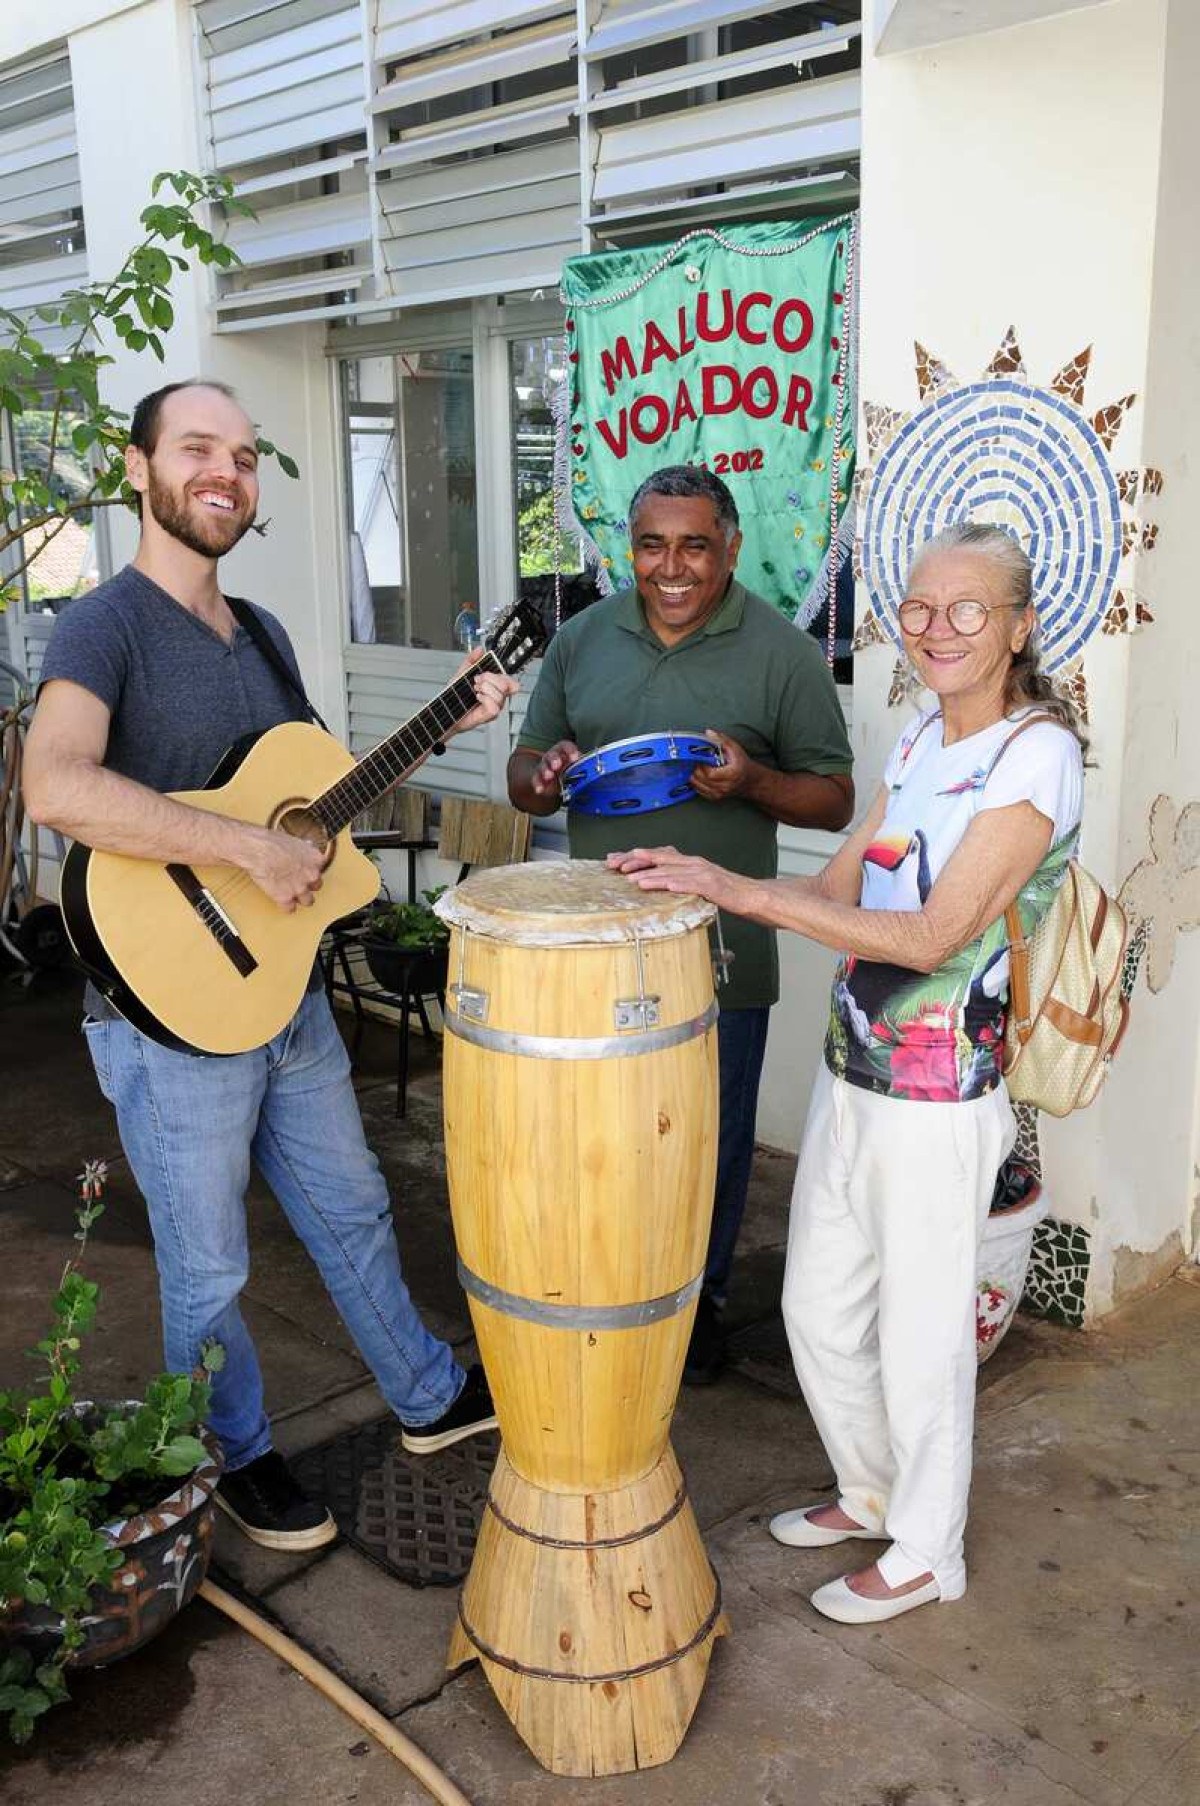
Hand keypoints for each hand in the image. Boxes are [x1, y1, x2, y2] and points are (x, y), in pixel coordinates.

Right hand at [239, 826, 325, 911]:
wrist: (258, 850)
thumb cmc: (271, 842)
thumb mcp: (294, 840)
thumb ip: (303, 849)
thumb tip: (305, 848)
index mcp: (315, 859)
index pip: (320, 869)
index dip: (310, 870)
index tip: (304, 871)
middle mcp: (311, 875)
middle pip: (317, 886)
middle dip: (308, 885)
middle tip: (297, 882)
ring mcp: (300, 888)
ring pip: (308, 901)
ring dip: (300, 898)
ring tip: (291, 894)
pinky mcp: (286, 898)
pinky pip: (290, 909)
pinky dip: (285, 906)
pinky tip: (281, 901)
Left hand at [453, 649, 518, 733]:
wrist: (447, 709)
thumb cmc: (456, 695)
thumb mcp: (463, 673)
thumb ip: (471, 660)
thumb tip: (480, 650)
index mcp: (495, 686)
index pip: (511, 681)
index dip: (500, 675)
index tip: (483, 673)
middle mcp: (497, 697)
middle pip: (506, 685)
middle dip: (489, 679)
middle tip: (477, 681)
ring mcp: (495, 706)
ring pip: (500, 695)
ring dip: (485, 689)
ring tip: (475, 690)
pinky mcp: (489, 716)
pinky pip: (494, 707)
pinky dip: (485, 699)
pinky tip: (477, 698)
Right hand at [531, 738, 581, 798]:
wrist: (559, 780)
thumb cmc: (572, 771)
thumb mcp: (579, 768)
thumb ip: (585, 768)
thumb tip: (600, 776)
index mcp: (564, 752)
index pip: (565, 746)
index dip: (570, 750)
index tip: (574, 758)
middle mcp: (553, 757)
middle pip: (552, 755)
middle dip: (554, 759)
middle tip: (557, 765)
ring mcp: (545, 767)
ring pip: (543, 766)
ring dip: (545, 770)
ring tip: (548, 775)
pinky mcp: (539, 778)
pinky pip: (536, 779)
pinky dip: (537, 784)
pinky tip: (539, 789)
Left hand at [606, 846, 746, 910]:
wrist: (752, 896)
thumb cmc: (725, 892)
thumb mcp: (697, 884)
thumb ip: (678, 881)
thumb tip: (655, 884)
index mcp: (688, 862)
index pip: (656, 855)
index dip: (634, 857)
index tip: (614, 860)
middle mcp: (692, 863)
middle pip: (659, 858)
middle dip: (635, 860)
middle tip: (615, 865)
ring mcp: (702, 872)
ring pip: (671, 871)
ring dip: (650, 874)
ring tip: (633, 879)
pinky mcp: (711, 885)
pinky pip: (690, 884)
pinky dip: (675, 884)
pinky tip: (664, 886)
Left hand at [690, 729, 751, 801]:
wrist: (749, 780)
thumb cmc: (742, 764)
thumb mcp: (735, 749)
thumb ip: (722, 740)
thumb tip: (708, 733)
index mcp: (732, 774)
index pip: (710, 773)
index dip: (701, 766)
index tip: (700, 759)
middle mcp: (725, 786)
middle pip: (702, 780)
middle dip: (696, 770)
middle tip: (695, 762)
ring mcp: (720, 794)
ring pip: (699, 786)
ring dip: (694, 776)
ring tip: (696, 768)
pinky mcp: (716, 797)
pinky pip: (700, 791)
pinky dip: (696, 783)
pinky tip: (699, 776)